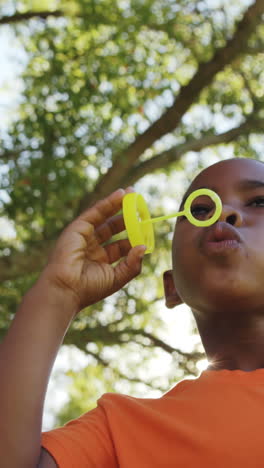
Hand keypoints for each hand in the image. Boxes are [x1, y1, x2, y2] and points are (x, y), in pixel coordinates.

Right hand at [40, 188, 145, 311]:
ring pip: (105, 217)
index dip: (135, 236)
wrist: (66, 289)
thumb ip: (132, 264)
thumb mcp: (117, 278)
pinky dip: (108, 202)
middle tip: (140, 205)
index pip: (121, 245)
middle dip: (127, 216)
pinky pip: (95, 212)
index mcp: (102, 261)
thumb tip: (144, 247)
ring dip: (118, 204)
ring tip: (132, 192)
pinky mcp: (77, 228)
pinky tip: (120, 194)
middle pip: (113, 228)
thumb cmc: (89, 288)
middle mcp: (93, 247)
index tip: (148, 228)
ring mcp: (84, 236)